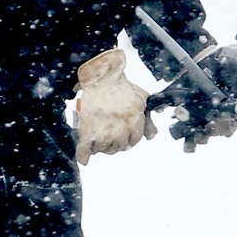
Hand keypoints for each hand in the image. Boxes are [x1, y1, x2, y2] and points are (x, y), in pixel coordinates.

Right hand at [72, 46, 153, 161]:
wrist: (102, 77)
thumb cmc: (121, 86)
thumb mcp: (142, 99)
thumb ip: (149, 120)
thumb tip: (152, 136)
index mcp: (134, 124)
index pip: (134, 141)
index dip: (128, 137)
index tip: (122, 133)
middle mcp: (121, 131)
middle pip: (119, 147)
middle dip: (115, 141)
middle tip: (108, 131)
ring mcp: (104, 133)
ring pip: (104, 149)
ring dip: (101, 145)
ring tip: (98, 135)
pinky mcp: (88, 132)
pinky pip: (86, 150)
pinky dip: (84, 156)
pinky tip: (85, 158)